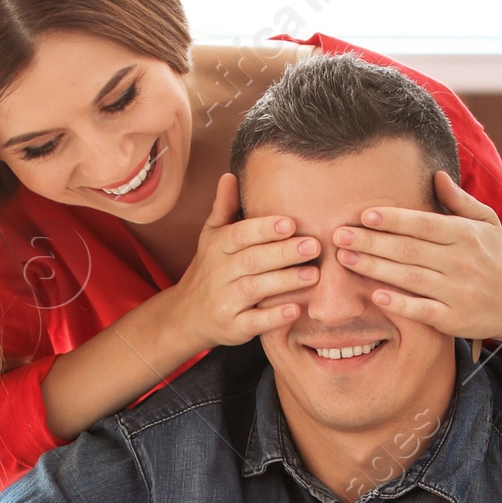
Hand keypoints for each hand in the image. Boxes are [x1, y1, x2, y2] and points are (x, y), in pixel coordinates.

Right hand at [171, 173, 322, 348]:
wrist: (187, 315)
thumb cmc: (209, 269)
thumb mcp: (211, 237)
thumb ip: (224, 208)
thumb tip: (230, 175)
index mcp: (218, 247)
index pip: (240, 235)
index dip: (263, 229)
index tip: (290, 223)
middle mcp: (219, 273)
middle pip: (252, 261)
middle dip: (283, 253)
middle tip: (314, 245)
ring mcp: (225, 301)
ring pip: (255, 289)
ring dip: (284, 282)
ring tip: (313, 275)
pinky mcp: (233, 326)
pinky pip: (253, 322)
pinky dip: (274, 317)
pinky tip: (295, 309)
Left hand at [332, 172, 501, 343]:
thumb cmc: (496, 258)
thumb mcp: (487, 223)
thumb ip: (459, 201)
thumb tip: (436, 175)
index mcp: (466, 235)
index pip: (424, 224)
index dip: (393, 220)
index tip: (364, 214)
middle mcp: (462, 262)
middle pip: (409, 250)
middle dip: (372, 242)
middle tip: (338, 235)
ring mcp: (458, 292)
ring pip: (410, 278)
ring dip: (374, 268)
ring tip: (345, 258)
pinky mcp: (453, 319)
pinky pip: (422, 310)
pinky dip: (399, 303)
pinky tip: (375, 295)